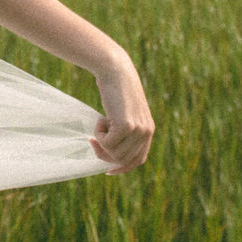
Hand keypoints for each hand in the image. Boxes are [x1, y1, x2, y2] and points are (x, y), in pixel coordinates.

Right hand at [88, 57, 154, 174]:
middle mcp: (147, 132)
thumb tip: (110, 150)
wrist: (115, 70)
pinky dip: (98, 134)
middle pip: (122, 160)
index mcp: (148, 130)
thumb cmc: (115, 89)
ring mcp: (138, 130)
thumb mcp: (123, 111)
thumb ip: (124, 128)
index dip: (122, 168)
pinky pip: (107, 143)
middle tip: (93, 140)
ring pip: (114, 153)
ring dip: (101, 142)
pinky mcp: (126, 125)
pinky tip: (100, 119)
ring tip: (99, 124)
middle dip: (104, 154)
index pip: (138, 160)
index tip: (108, 170)